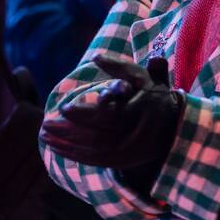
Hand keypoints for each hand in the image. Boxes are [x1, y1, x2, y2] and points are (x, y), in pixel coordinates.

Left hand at [40, 56, 182, 175]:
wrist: (175, 126)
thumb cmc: (155, 96)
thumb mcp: (143, 77)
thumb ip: (120, 67)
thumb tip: (95, 56)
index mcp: (140, 114)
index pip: (108, 116)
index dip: (83, 114)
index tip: (63, 107)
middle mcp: (136, 137)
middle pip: (97, 137)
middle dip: (68, 131)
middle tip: (45, 124)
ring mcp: (130, 153)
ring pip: (93, 152)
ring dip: (67, 145)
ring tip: (45, 137)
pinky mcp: (123, 163)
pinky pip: (95, 161)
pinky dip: (74, 155)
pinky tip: (57, 149)